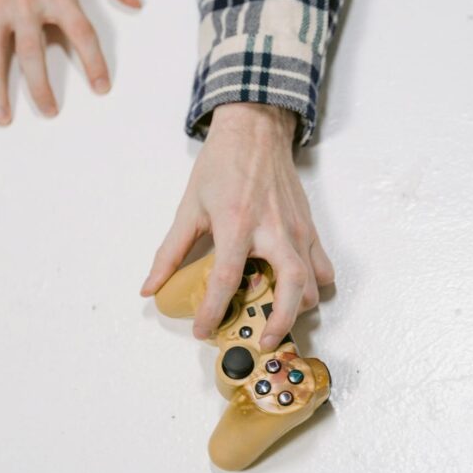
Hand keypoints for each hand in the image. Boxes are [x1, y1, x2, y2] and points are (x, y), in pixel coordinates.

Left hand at [141, 103, 333, 350]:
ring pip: (311, 281)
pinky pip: (321, 264)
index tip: (203, 331)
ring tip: (277, 318)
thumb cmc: (221, 165)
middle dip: (280, 322)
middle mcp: (272, 229)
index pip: (227, 279)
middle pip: (289, 287)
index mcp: (237, 223)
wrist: (255, 129)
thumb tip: (150, 287)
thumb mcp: (189, 206)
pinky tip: (297, 291)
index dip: (213, 311)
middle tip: (263, 342)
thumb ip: (170, 251)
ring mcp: (296, 228)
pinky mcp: (309, 226)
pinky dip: (315, 284)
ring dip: (298, 306)